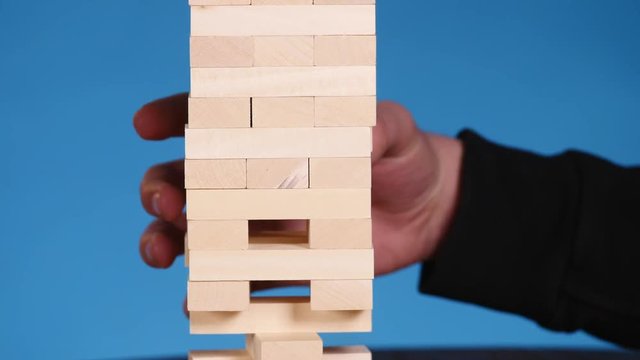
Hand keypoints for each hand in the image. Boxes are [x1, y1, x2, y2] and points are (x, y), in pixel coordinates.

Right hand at [133, 94, 461, 275]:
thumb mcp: (393, 129)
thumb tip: (349, 131)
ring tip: (160, 252)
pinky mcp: (285, 265)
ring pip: (200, 234)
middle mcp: (259, 181)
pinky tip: (198, 298)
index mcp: (275, 137)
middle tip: (166, 202)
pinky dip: (213, 291)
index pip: (215, 120)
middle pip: (190, 181)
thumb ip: (371, 124)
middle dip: (162, 189)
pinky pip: (241, 280)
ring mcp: (267, 225)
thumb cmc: (405, 157)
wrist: (429, 212)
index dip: (175, 118)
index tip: (146, 126)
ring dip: (168, 241)